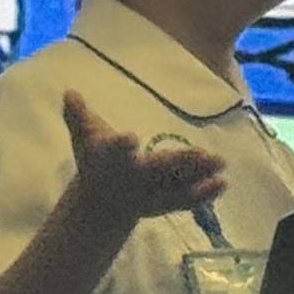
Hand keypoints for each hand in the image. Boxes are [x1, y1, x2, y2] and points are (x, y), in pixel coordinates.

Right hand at [58, 91, 226, 236]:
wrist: (102, 201)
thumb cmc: (96, 159)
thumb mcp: (84, 136)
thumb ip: (78, 115)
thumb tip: (69, 92)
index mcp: (109, 160)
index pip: (113, 151)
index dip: (120, 145)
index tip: (130, 137)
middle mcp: (131, 179)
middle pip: (155, 171)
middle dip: (179, 163)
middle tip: (204, 154)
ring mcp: (149, 194)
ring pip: (175, 186)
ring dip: (199, 177)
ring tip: (222, 163)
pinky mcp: (164, 202)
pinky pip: (185, 201)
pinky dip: (204, 194)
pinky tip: (224, 182)